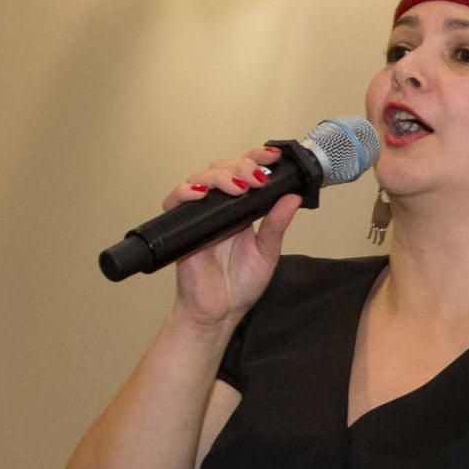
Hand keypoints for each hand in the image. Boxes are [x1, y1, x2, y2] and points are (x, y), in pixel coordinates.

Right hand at [166, 147, 295, 329]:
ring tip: (238, 187)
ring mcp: (199, 216)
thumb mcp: (267, 252)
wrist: (218, 311)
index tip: (272, 157)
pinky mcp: (181, 228)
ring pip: (200, 179)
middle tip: (257, 179)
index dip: (256, 159)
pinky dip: (185, 193)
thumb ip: (276, 225)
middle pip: (221, 169)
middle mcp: (219, 209)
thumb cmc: (240, 284)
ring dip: (218, 176)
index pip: (245, 173)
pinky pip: (175, 202)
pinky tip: (201, 194)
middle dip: (240, 166)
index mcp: (242, 210)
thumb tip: (293, 198)